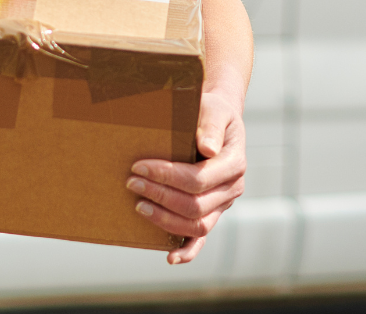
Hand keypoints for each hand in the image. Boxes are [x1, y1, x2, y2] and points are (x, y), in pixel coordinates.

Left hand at [127, 89, 247, 264]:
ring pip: (197, 225)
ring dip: (165, 219)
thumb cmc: (212, 111)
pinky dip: (187, 251)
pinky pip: (201, 238)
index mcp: (234, 164)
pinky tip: (169, 257)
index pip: (198, 179)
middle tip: (131, 182)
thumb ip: (210, 125)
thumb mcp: (214, 108)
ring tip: (138, 205)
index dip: (167, 176)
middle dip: (160, 195)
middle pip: (195, 205)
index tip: (139, 166)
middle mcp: (232, 188)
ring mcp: (222, 204)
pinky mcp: (212, 213)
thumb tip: (207, 149)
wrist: (218, 120)